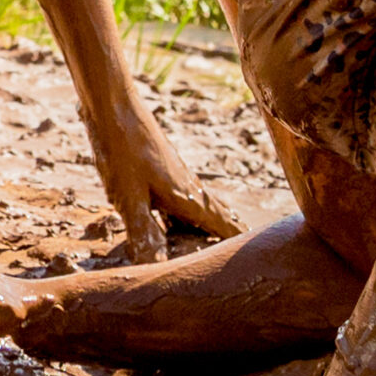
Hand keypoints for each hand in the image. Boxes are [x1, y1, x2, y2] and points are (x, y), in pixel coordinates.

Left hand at [87, 86, 241, 261]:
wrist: (111, 102)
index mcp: (189, 198)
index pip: (227, 228)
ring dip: (205, 228)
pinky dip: (181, 216)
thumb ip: (145, 235)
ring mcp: (174, 176)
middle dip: (228, 240)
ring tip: (210, 248)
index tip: (264, 264)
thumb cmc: (122, 149)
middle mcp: (189, 187)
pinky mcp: (157, 168)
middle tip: (244, 261)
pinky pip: (178, 199)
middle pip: (218, 218)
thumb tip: (158, 273)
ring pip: (198, 208)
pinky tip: (168, 220)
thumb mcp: (130, 197)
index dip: (242, 247)